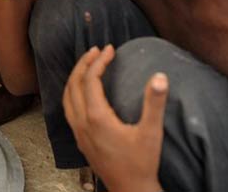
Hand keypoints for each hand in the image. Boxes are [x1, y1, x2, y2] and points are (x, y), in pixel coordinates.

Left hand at [63, 46, 167, 191]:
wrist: (129, 190)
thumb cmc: (141, 163)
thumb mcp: (151, 132)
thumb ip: (155, 103)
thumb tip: (159, 76)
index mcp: (96, 117)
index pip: (91, 80)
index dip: (99, 61)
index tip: (110, 49)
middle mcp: (82, 122)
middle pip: (74, 84)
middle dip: (84, 64)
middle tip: (97, 50)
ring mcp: (77, 131)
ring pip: (67, 96)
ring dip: (75, 77)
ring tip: (88, 64)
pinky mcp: (79, 138)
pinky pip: (68, 108)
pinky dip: (72, 92)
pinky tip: (82, 91)